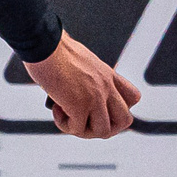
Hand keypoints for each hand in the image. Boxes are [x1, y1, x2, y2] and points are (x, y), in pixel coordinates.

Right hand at [23, 32, 140, 137]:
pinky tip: (56, 109)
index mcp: (107, 74)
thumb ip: (87, 78)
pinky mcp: (79, 105)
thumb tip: (75, 94)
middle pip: (125, 120)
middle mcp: (106, 86)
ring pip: (104, 131)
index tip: (100, 107)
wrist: (43, 44)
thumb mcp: (81, 62)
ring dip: (83, 129)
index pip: (133, 98)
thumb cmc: (53, 49)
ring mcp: (95, 97)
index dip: (118, 109)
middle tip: (86, 120)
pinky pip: (77, 129)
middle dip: (105, 127)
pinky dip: (64, 125)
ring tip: (68, 115)